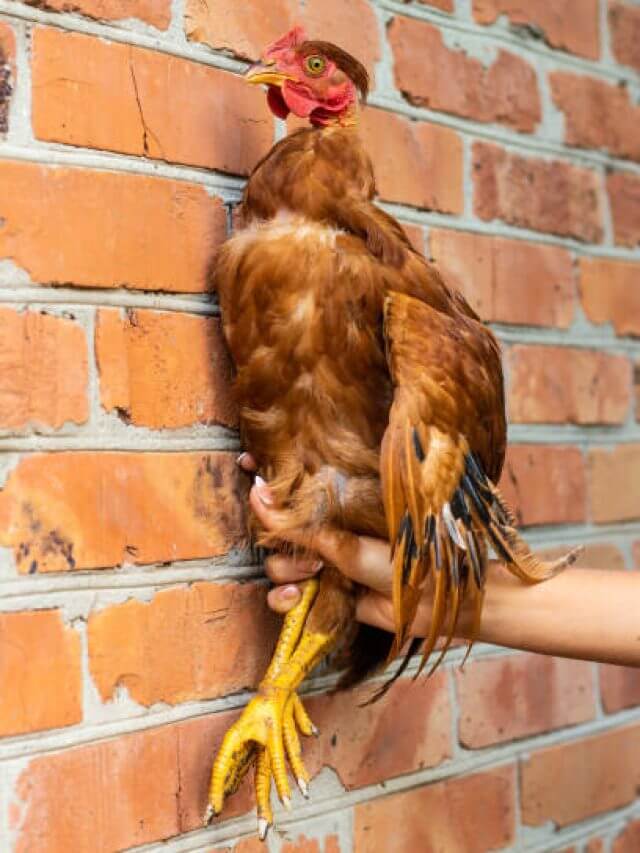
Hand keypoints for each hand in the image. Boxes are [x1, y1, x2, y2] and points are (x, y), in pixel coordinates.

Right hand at [237, 453, 468, 637]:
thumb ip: (299, 526)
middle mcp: (324, 532)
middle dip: (281, 544)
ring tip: (314, 578)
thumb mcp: (345, 540)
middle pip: (273, 532)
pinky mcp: (322, 595)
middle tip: (310, 555)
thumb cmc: (400, 559)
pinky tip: (299, 599)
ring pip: (276, 565)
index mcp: (334, 506)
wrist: (429, 603)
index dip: (266, 478)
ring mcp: (322, 564)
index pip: (291, 489)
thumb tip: (257, 493)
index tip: (246, 464)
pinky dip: (284, 599)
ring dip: (286, 573)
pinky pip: (284, 597)